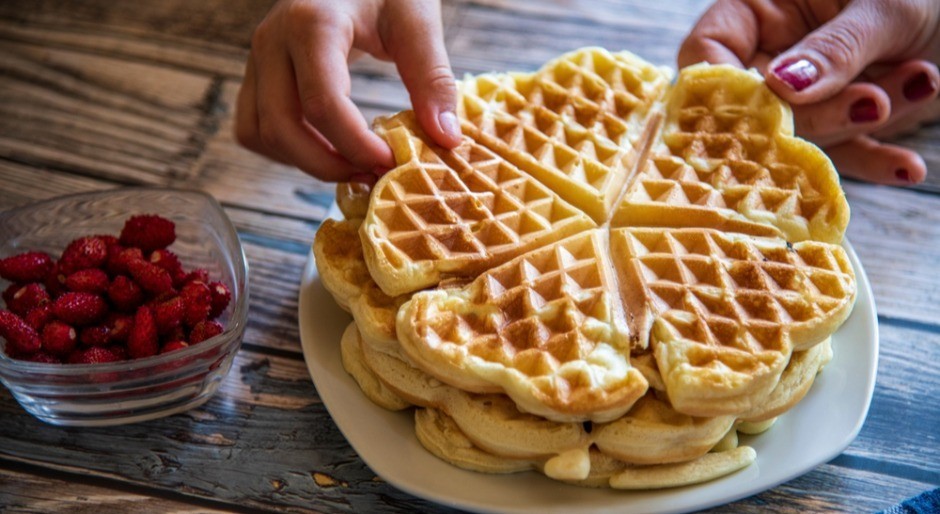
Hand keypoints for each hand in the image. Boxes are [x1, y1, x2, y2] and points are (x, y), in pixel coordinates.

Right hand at [235, 0, 461, 182]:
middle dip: (328, 165)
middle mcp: (273, 40)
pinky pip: (254, 127)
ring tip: (352, 166)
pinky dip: (286, 151)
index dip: (357, 146)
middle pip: (282, 127)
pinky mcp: (256, 72)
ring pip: (261, 133)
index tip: (392, 162)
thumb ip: (432, 78)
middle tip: (372, 176)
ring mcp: (258, 57)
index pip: (323, 103)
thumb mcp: (416, 20)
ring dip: (304, 162)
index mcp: (313, 23)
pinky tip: (327, 149)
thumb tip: (444, 139)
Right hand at [679, 0, 939, 184]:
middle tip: (871, 103)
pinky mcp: (836, 124)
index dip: (725, 88)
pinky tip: (907, 166)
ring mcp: (800, 94)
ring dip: (862, 122)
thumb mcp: (882, 8)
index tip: (767, 107)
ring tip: (921, 82)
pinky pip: (842, 154)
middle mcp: (768, 54)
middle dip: (816, 113)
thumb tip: (782, 88)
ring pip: (802, 135)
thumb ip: (833, 49)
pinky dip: (876, 161)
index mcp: (757, 9)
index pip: (708, 54)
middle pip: (753, 108)